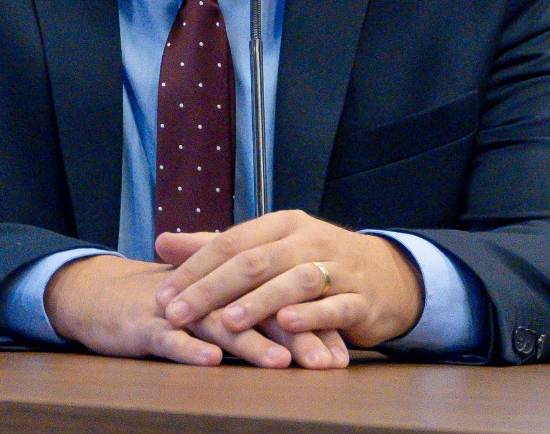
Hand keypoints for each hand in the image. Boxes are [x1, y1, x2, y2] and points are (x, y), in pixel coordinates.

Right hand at [43, 254, 348, 367]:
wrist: (98, 297)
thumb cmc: (163, 305)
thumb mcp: (210, 308)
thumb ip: (251, 315)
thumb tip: (299, 335)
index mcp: (227, 285)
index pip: (276, 300)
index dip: (308, 324)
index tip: (340, 353)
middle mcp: (206, 292)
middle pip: (257, 310)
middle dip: (294, 337)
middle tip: (326, 363)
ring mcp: (174, 308)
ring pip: (218, 323)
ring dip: (251, 343)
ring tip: (282, 363)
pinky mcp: (141, 325)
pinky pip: (168, 338)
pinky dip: (190, 349)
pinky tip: (212, 361)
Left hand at [153, 210, 425, 348]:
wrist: (388, 276)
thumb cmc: (315, 262)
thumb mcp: (270, 247)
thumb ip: (216, 247)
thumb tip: (162, 242)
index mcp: (282, 224)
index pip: (230, 242)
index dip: (194, 269)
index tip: (162, 295)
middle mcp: (309, 240)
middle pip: (255, 261)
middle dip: (212, 289)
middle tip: (179, 314)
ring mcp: (338, 268)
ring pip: (294, 280)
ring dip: (259, 302)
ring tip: (228, 322)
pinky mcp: (360, 299)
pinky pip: (334, 305)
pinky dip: (311, 314)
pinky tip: (288, 324)